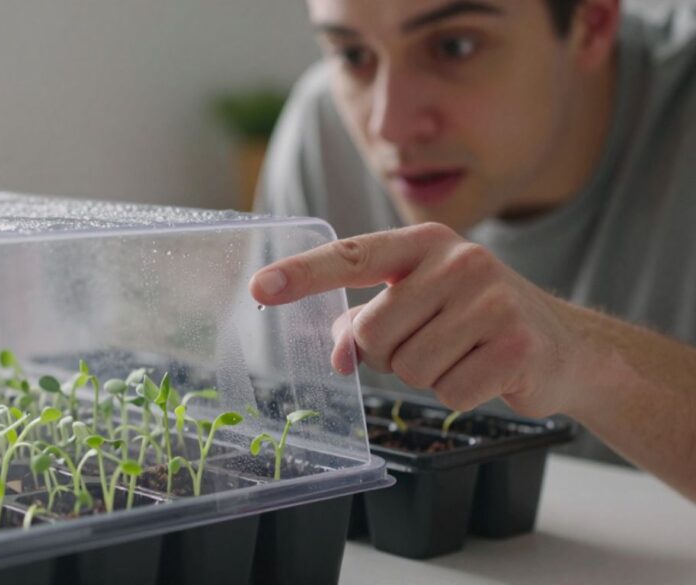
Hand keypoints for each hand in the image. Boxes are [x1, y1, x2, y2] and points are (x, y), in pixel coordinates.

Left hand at [249, 223, 584, 417]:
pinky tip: (487, 373)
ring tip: (462, 355)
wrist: (565, 345)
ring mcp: (491, 300)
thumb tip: (336, 356)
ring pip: (408, 367)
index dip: (303, 275)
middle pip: (372, 333)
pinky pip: (448, 391)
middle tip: (434, 343)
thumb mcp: (419, 306)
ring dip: (426, 375)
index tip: (260, 286)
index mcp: (425, 243)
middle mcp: (459, 260)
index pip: (351, 256)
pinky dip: (460, 394)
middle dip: (390, 354)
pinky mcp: (516, 344)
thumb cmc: (475, 321)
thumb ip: (366, 322)